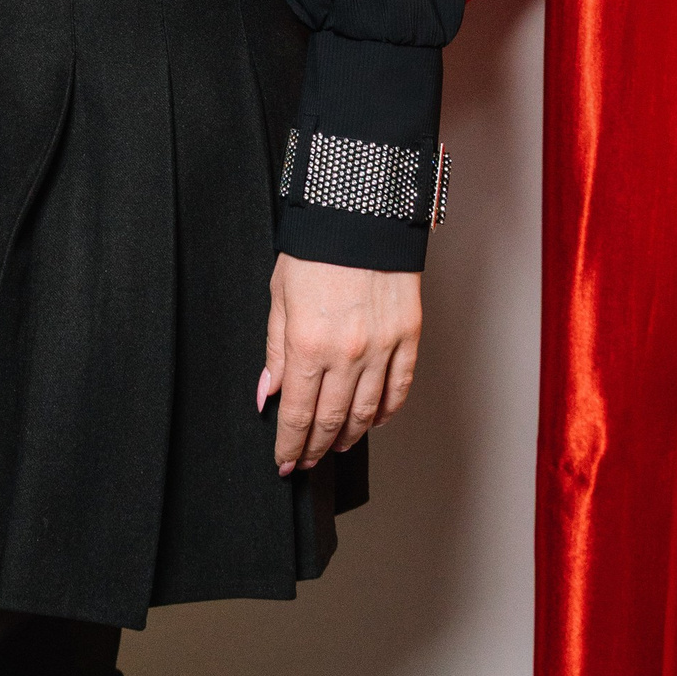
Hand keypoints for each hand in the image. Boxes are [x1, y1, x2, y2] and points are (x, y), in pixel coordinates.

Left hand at [261, 255, 421, 475]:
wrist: (361, 213)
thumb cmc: (315, 248)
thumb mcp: (280, 295)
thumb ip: (276, 349)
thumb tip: (268, 393)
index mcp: (308, 343)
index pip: (297, 413)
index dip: (290, 445)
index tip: (284, 461)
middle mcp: (347, 353)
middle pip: (330, 420)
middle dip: (314, 448)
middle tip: (305, 462)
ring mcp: (382, 348)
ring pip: (366, 412)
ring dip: (348, 435)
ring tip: (335, 445)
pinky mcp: (408, 337)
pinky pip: (399, 388)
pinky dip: (386, 412)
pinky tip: (373, 420)